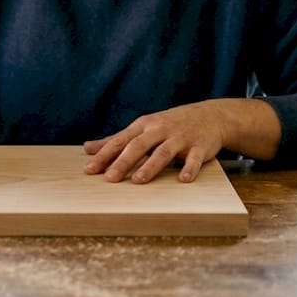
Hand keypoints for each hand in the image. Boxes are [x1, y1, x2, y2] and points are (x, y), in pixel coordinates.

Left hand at [83, 102, 227, 183]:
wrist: (209, 116)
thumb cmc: (169, 125)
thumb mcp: (142, 128)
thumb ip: (116, 139)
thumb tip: (87, 148)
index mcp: (143, 126)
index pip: (120, 141)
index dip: (104, 155)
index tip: (89, 169)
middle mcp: (159, 130)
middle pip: (138, 146)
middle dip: (123, 162)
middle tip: (110, 179)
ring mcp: (180, 138)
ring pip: (163, 152)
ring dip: (150, 166)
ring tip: (138, 181)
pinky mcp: (199, 146)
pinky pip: (194, 158)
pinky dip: (189, 168)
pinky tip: (183, 179)